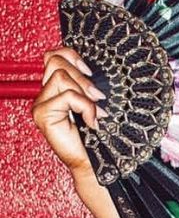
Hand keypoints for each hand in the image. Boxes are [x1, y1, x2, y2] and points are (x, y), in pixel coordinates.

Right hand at [31, 45, 107, 178]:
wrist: (93, 162)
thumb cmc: (97, 135)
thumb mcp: (94, 101)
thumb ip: (87, 84)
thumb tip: (91, 68)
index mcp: (55, 89)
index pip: (53, 56)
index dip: (71, 55)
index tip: (90, 70)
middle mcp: (44, 94)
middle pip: (55, 61)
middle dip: (81, 76)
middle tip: (98, 96)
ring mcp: (40, 104)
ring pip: (60, 75)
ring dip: (83, 92)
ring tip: (95, 111)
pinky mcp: (41, 114)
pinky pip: (67, 95)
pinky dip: (85, 106)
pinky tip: (91, 121)